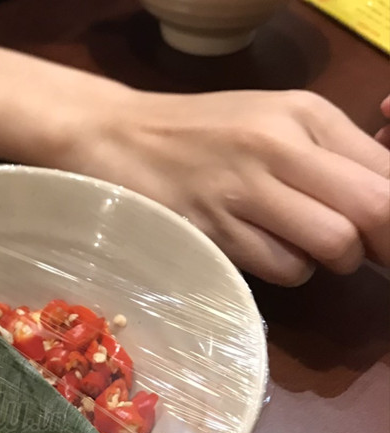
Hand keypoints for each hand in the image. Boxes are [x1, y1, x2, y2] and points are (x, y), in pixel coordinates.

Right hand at [69, 87, 389, 284]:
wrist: (117, 139)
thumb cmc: (200, 133)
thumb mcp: (273, 122)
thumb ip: (331, 156)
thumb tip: (381, 206)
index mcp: (305, 115)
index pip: (387, 174)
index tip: (386, 238)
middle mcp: (280, 147)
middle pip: (373, 209)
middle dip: (381, 244)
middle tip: (364, 254)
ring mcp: (243, 192)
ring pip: (331, 245)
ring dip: (329, 260)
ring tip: (304, 247)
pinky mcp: (214, 231)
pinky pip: (281, 267)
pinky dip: (287, 269)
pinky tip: (265, 251)